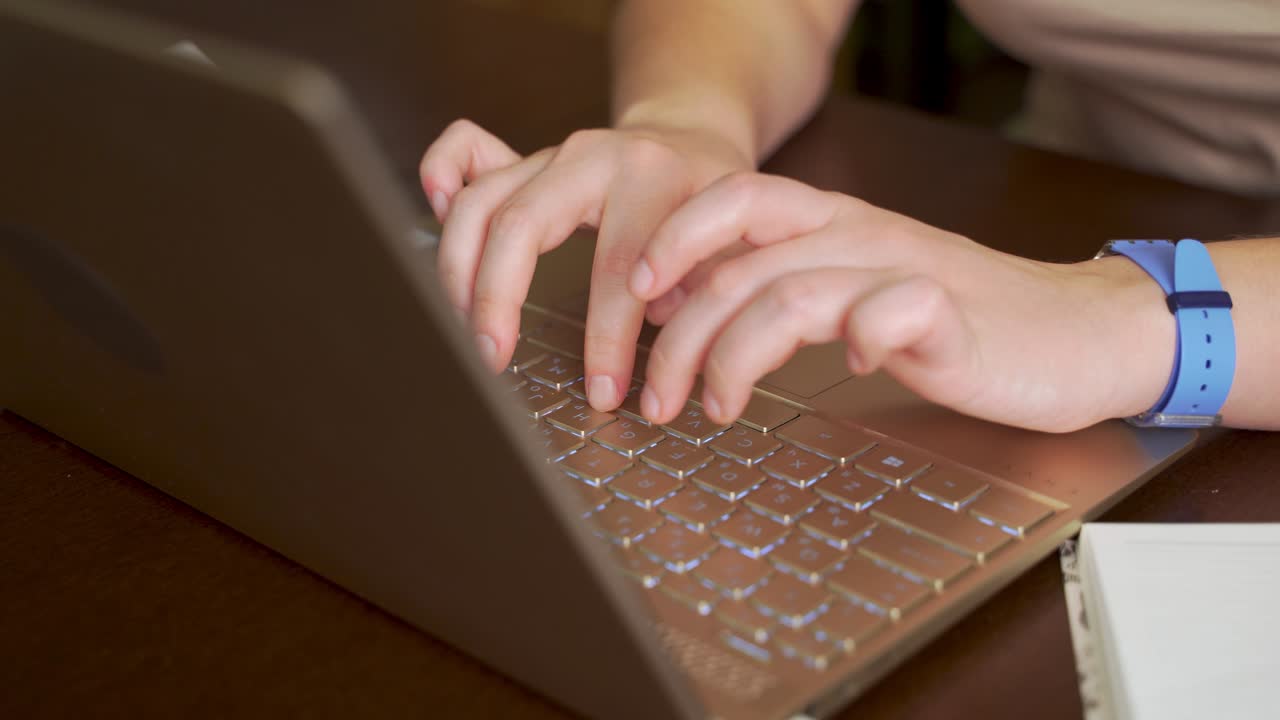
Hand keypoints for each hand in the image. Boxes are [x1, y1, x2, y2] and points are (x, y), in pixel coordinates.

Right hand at [419, 119, 751, 409]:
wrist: (691, 140)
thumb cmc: (710, 202)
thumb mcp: (732, 240)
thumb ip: (705, 287)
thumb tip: (667, 339)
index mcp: (650, 178)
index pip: (617, 268)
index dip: (606, 340)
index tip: (603, 393)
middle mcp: (591, 157)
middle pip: (521, 226)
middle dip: (499, 300)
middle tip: (493, 360)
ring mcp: (550, 154)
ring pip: (480, 201)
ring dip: (460, 269)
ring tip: (466, 328)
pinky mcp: (523, 157)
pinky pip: (463, 151)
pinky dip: (440, 177)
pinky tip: (433, 216)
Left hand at [627, 173, 1175, 432]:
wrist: (1076, 333)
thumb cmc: (958, 321)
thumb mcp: (854, 293)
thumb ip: (781, 290)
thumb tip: (688, 314)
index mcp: (835, 226)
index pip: (738, 200)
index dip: (676, 239)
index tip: (637, 296)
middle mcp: (861, 239)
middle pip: (744, 265)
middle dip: (682, 336)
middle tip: (657, 398)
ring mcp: (906, 274)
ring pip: (794, 292)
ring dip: (738, 355)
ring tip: (719, 407)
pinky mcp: (953, 317)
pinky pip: (895, 309)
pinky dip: (862, 335)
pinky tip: (850, 368)